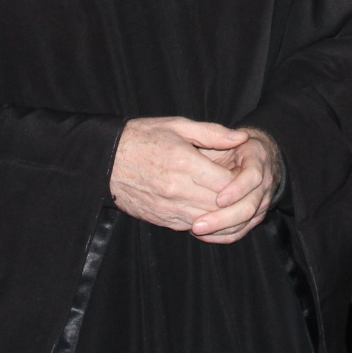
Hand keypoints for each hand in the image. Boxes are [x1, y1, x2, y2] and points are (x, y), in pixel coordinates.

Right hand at [109, 117, 244, 230]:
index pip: (227, 182)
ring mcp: (168, 207)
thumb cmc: (142, 137)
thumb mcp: (177, 125)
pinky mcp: (160, 219)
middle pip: (220, 204)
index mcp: (184, 162)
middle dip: (236, 201)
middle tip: (245, 192)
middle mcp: (177, 189)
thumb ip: (213, 133)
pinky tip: (211, 212)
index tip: (247, 174)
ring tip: (232, 204)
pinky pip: (190, 226)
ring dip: (223, 215)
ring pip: (207, 219)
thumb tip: (242, 138)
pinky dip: (205, 222)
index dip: (242, 181)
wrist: (105, 160)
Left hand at [190, 128, 283, 244]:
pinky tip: (203, 234)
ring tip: (194, 229)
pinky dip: (221, 235)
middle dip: (223, 217)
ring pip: (245, 222)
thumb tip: (237, 137)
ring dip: (219, 229)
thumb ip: (221, 134)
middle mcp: (264, 183)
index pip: (253, 177)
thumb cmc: (230, 144)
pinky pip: (241, 231)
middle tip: (197, 223)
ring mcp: (261, 201)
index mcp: (258, 158)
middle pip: (249, 206)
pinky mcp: (254, 215)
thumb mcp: (224, 135)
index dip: (237, 189)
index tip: (218, 199)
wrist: (252, 155)